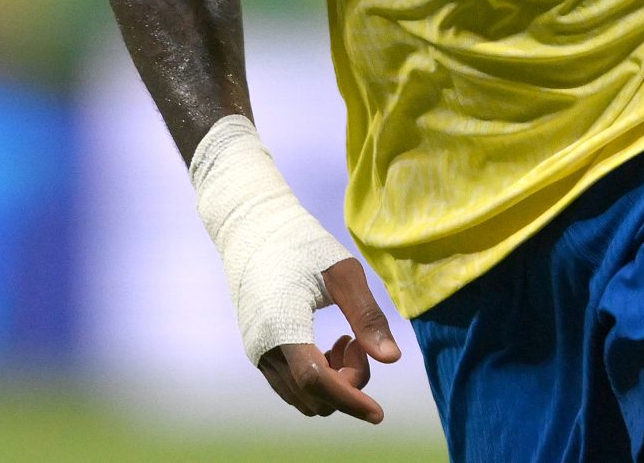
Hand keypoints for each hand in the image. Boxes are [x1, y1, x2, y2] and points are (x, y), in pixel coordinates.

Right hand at [257, 258, 400, 421]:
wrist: (253, 230)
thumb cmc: (301, 244)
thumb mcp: (343, 272)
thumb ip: (366, 316)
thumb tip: (390, 359)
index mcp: (281, 324)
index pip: (316, 381)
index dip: (349, 401)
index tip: (378, 412)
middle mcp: (263, 347)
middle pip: (313, 396)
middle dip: (348, 383)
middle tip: (357, 341)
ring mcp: (258, 353)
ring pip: (303, 397)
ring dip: (334, 384)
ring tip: (346, 341)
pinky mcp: (258, 352)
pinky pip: (292, 386)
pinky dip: (319, 381)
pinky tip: (328, 348)